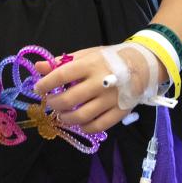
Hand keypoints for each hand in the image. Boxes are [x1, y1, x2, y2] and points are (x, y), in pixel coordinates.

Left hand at [34, 45, 162, 134]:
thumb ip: (62, 62)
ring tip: (62, 115)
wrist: (142, 65)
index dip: (46, 84)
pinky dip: (84, 127)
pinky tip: (79, 123)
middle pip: (69, 99)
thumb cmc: (109, 59)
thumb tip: (38, 67)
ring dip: (66, 118)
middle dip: (54, 104)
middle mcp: (101, 82)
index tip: (39, 89)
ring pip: (81, 116)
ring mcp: (111, 99)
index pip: (61, 75)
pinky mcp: (120, 112)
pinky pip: (98, 126)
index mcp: (90, 64)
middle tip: (51, 103)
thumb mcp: (86, 55)